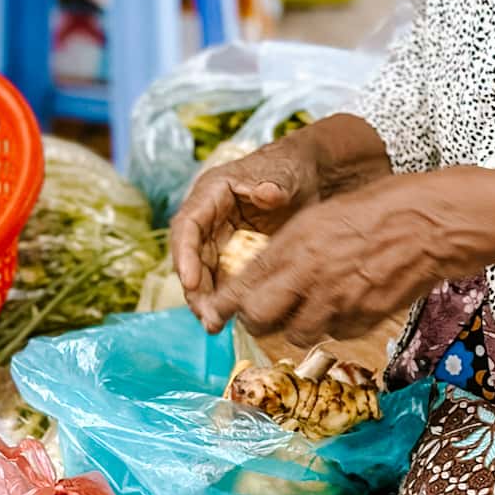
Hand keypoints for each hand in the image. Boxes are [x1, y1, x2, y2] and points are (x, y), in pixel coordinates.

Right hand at [171, 137, 322, 320]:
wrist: (309, 175)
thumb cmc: (291, 168)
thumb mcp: (285, 174)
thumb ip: (274, 185)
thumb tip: (267, 193)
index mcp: (211, 192)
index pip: (188, 225)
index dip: (186, 254)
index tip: (190, 282)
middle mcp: (209, 217)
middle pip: (191, 256)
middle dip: (195, 288)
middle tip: (207, 317)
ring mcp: (220, 236)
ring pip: (204, 272)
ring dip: (206, 299)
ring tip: (214, 325)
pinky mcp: (233, 253)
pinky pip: (223, 278)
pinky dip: (224, 297)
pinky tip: (230, 320)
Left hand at [203, 176, 447, 347]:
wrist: (431, 225)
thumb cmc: (381, 208)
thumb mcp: (323, 215)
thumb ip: (291, 246)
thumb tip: (265, 272)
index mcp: (297, 245)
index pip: (245, 285)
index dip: (227, 302)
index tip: (219, 310)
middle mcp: (310, 277)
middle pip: (259, 318)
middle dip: (255, 319)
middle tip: (260, 314)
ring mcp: (337, 302)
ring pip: (295, 333)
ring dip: (295, 324)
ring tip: (307, 307)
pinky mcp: (362, 320)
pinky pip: (334, 333)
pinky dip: (332, 325)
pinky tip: (343, 304)